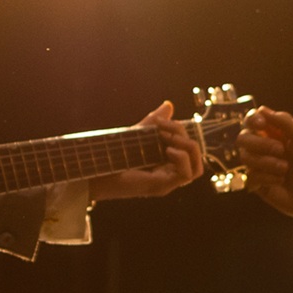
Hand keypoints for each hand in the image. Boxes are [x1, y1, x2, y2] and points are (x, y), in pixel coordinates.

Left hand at [88, 101, 204, 201]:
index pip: (189, 149)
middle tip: (164, 130)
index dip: (181, 132)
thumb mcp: (138, 134)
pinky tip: (166, 151)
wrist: (94, 169)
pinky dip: (182, 160)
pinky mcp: (161, 187)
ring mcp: (166, 182)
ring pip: (197, 169)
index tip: (160, 122)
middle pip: (195, 157)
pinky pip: (186, 176)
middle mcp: (168, 173)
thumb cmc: (113, 154)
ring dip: (188, 149)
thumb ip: (155, 122)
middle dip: (185, 137)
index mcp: (165, 162)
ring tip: (169, 141)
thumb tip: (169, 105)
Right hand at [238, 107, 292, 221]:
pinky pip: (251, 177)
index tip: (261, 124)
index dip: (251, 120)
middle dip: (260, 143)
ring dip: (266, 162)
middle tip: (281, 150)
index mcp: (274, 134)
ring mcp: (260, 166)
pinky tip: (281, 181)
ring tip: (285, 169)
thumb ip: (285, 122)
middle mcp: (263, 148)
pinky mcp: (259, 184)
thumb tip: (262, 109)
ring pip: (245, 157)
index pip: (251, 121)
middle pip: (243, 138)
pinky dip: (266, 177)